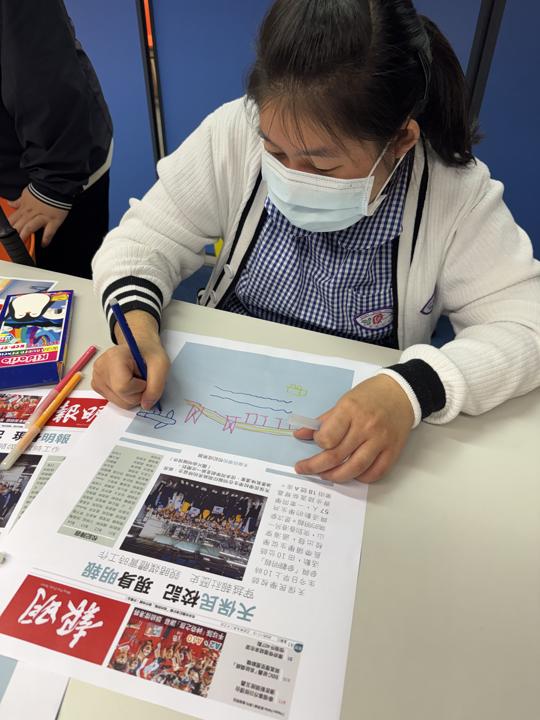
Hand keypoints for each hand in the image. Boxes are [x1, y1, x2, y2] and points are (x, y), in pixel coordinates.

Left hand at [8, 187, 68, 245]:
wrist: (56, 186)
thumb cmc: (42, 190)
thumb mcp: (27, 194)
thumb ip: (18, 201)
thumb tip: (10, 203)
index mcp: (25, 208)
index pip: (13, 219)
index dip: (8, 227)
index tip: (6, 234)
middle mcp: (32, 213)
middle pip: (20, 225)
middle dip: (14, 233)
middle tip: (13, 241)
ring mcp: (43, 217)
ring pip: (30, 227)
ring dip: (25, 235)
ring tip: (23, 243)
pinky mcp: (54, 220)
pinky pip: (49, 231)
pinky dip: (46, 239)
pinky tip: (43, 244)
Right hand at [92, 311, 169, 408]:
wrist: (139, 348)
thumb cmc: (148, 353)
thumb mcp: (161, 365)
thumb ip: (156, 386)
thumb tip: (146, 405)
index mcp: (113, 357)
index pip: (124, 387)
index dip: (140, 388)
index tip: (145, 377)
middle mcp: (100, 368)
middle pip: (122, 398)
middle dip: (138, 394)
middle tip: (141, 379)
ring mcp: (96, 378)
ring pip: (119, 403)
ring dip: (132, 396)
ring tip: (135, 380)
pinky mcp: (97, 386)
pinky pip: (115, 401)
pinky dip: (125, 397)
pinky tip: (128, 383)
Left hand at [294, 374, 413, 482]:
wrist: (401, 393)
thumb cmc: (371, 395)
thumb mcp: (343, 401)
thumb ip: (323, 421)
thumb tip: (300, 434)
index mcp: (350, 410)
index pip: (328, 437)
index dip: (318, 443)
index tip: (315, 442)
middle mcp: (366, 426)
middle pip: (337, 456)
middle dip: (316, 467)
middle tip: (304, 469)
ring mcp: (380, 440)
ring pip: (355, 468)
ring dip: (336, 476)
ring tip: (325, 474)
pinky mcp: (392, 451)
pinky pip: (375, 473)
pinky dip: (361, 478)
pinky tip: (351, 473)